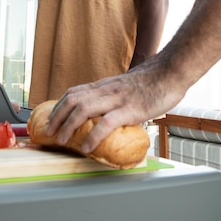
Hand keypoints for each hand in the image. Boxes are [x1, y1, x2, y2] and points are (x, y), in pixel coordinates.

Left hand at [46, 58, 183, 153]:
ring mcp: (117, 99)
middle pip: (72, 100)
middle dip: (57, 117)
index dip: (59, 106)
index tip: (52, 119)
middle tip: (50, 132)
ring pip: (83, 109)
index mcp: (105, 85)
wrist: (169, 72)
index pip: (74, 92)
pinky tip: (88, 147)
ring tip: (62, 141)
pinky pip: (106, 123)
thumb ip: (115, 96)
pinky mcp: (129, 109)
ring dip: (68, 126)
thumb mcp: (126, 86)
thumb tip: (109, 114)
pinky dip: (94, 136)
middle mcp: (106, 90)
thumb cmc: (152, 81)